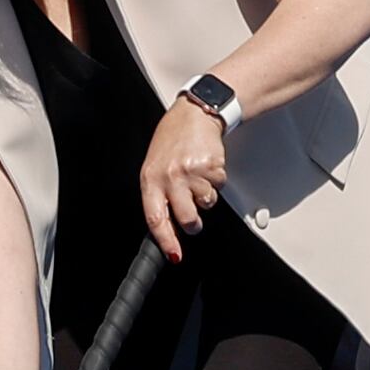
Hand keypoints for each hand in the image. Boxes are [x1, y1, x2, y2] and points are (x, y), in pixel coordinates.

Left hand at [139, 95, 229, 259]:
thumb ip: (159, 194)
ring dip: (207, 195)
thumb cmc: (173, 142)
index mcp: (150, 179)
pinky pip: (219, 187)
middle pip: (187, 218)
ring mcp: (190, 172)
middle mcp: (169, 177)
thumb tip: (168, 225)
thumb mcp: (156, 167)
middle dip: (194, 223)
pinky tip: (206, 166)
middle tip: (195, 215)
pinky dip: (216, 180)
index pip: (155, 218)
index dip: (166, 241)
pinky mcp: (210, 167)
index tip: (175, 255)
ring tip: (198, 176)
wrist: (194, 114)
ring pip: (207, 204)